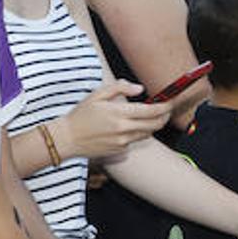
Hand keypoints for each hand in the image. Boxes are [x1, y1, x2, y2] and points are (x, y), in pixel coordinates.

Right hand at [55, 80, 170, 159]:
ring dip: (152, 125)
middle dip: (164, 116)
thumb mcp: (97, 94)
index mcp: (119, 113)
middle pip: (155, 125)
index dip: (165, 106)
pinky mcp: (119, 151)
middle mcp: (123, 130)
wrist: (67, 139)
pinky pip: (135, 140)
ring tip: (148, 116)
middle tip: (166, 109)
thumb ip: (120, 87)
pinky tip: (127, 127)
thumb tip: (140, 88)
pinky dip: (137, 133)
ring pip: (147, 133)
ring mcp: (122, 142)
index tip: (170, 101)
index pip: (152, 111)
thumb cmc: (81, 114)